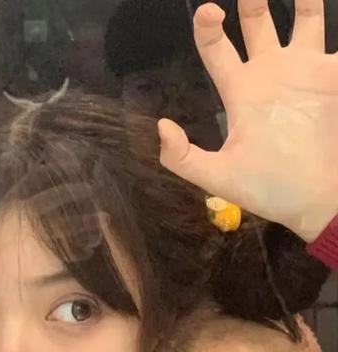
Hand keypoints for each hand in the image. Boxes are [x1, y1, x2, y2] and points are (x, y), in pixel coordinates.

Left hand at [159, 0, 337, 242]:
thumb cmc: (268, 189)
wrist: (317, 202)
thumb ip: (182, 158)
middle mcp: (271, 75)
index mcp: (241, 93)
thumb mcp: (218, 177)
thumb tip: (161, 125)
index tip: (208, 11)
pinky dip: (336, 27)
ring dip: (303, 0)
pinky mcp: (335, 78)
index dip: (209, 29)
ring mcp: (306, 73)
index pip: (218, 51)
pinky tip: (329, 19)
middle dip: (252, 1)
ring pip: (305, 20)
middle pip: (258, 23)